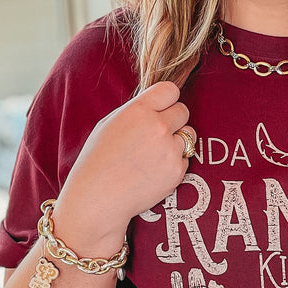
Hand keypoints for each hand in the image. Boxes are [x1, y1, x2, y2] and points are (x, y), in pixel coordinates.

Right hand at [52, 81, 192, 249]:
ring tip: (153, 155)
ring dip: (176, 142)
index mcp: (139, 110)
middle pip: (183, 111)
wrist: (98, 197)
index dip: (167, 100)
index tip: (162, 109)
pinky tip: (153, 172)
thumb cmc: (98, 160)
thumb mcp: (110, 124)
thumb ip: (138, 111)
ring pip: (189, 136)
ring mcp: (170, 149)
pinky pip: (185, 159)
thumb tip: (159, 105)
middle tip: (157, 135)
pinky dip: (173, 164)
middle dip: (174, 120)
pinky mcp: (177, 171)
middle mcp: (158, 126)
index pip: (170, 90)